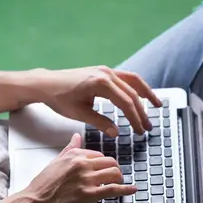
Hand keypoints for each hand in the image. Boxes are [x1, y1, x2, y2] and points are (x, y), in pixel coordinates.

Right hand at [20, 134, 136, 202]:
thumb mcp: (55, 162)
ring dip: (119, 179)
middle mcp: (82, 164)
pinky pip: (114, 189)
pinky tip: (132, 190)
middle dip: (113, 170)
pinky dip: (126, 190)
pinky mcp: (90, 195)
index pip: (98, 155)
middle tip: (113, 178)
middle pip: (110, 162)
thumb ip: (69, 149)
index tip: (104, 171)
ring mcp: (87, 179)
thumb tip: (77, 136)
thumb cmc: (41, 187)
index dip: (103, 164)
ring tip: (118, 185)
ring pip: (114, 173)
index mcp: (74, 155)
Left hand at [38, 66, 161, 135]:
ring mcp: (105, 70)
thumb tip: (116, 133)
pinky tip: (140, 96)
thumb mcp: (79, 114)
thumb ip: (100, 123)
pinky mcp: (103, 71)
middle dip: (142, 111)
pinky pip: (125, 78)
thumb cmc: (59, 98)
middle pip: (132, 93)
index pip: (125, 103)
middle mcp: (106, 73)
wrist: (46, 84)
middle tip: (148, 126)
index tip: (140, 131)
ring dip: (145, 93)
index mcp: (101, 83)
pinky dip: (135, 87)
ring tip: (156, 105)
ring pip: (133, 81)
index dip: (135, 119)